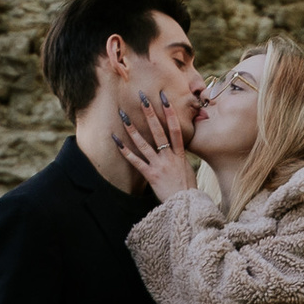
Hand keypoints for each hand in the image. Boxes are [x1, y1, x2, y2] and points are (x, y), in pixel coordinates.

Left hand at [114, 86, 200, 202]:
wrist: (187, 205)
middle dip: (150, 113)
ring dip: (133, 128)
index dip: (170, 112)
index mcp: (180, 154)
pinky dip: (125, 151)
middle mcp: (169, 157)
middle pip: (159, 131)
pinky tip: (116, 140)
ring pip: (144, 143)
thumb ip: (180, 157)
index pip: (175, 128)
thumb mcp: (187, 170)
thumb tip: (177, 148)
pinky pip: (135, 161)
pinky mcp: (151, 175)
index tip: (163, 98)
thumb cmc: (188, 189)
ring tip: (124, 115)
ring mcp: (159, 165)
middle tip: (142, 98)